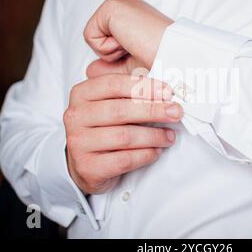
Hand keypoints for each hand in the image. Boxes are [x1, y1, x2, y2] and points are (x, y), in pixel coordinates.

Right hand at [64, 74, 182, 193]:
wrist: (86, 164)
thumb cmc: (104, 129)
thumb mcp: (111, 105)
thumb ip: (131, 93)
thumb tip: (164, 90)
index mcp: (81, 94)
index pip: (114, 84)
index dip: (144, 87)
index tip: (168, 91)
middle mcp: (75, 117)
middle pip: (120, 110)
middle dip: (153, 110)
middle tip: (176, 112)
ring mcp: (78, 143)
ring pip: (124, 137)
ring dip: (153, 136)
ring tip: (169, 136)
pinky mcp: (87, 167)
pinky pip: (124, 159)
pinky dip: (145, 155)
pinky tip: (156, 151)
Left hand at [83, 0, 172, 68]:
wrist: (174, 55)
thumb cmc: (161, 60)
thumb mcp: (131, 65)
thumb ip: (111, 65)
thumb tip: (90, 70)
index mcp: (131, 13)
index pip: (107, 38)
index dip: (118, 55)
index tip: (140, 52)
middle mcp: (124, 3)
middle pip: (98, 38)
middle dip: (113, 53)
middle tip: (137, 50)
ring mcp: (118, 2)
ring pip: (93, 37)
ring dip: (111, 51)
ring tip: (134, 45)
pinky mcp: (110, 7)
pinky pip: (90, 36)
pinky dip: (107, 48)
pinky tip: (128, 42)